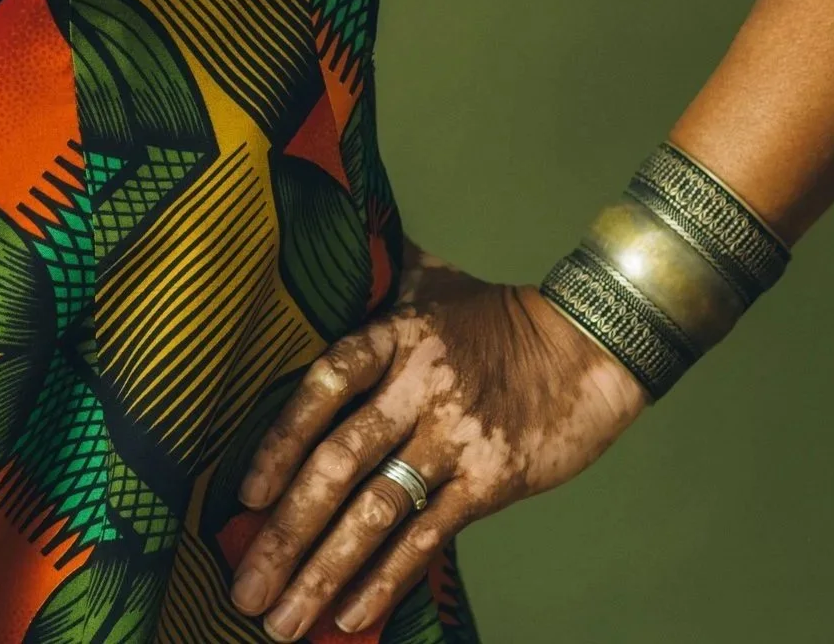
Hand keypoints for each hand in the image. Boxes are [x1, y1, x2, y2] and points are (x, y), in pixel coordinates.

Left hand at [225, 244, 645, 636]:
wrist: (589, 346)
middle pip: (339, 463)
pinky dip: (386, 579)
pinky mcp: (490, 480)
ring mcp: (454, 438)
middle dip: (286, 533)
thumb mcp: (430, 278)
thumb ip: (374, 271)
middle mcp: (417, 387)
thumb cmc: (497, 313)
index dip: (279, 440)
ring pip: (376, 512)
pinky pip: (427, 537)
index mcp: (394, 336)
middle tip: (245, 588)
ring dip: (323, 571)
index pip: (323, 385)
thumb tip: (321, 228)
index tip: (244, 494)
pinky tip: (350, 614)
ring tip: (283, 620)